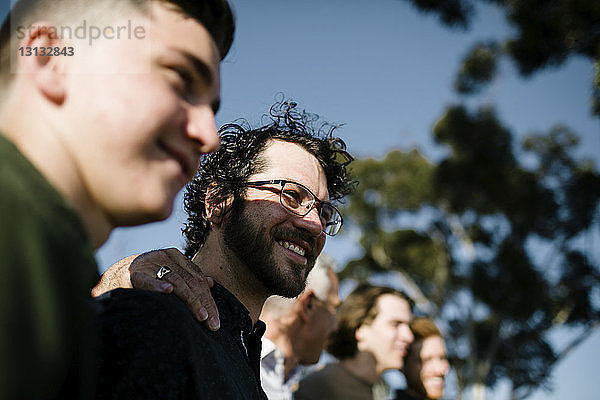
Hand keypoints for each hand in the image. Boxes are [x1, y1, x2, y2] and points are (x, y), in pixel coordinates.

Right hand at [91, 248, 219, 329]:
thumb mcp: (167, 272)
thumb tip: (210, 282)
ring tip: (201, 316)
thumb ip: (188, 275)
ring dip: (191, 300)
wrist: (114, 274)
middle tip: (213, 323)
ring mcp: (149, 264)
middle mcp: (164, 257)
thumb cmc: (145, 276)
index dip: (209, 299)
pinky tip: (168, 291)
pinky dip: (158, 285)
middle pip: (191, 282)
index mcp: (175, 256)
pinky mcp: (133, 274)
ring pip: (177, 281)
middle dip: (205, 304)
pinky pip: (147, 281)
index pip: (197, 279)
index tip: (216, 319)